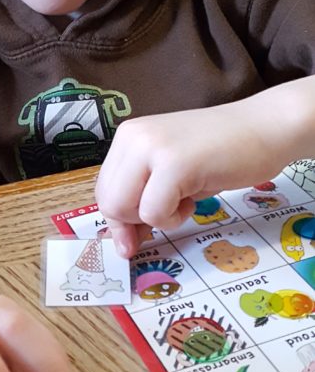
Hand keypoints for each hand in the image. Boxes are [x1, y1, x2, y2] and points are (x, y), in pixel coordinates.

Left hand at [95, 101, 282, 256]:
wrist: (266, 127)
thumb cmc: (222, 153)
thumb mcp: (170, 173)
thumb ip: (142, 197)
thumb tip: (122, 243)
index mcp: (129, 136)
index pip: (104, 189)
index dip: (119, 220)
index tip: (134, 237)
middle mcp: (133, 137)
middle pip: (108, 203)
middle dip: (134, 223)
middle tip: (167, 215)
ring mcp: (151, 148)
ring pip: (125, 210)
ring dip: (157, 218)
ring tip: (186, 198)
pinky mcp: (174, 163)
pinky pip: (154, 212)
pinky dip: (174, 217)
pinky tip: (195, 197)